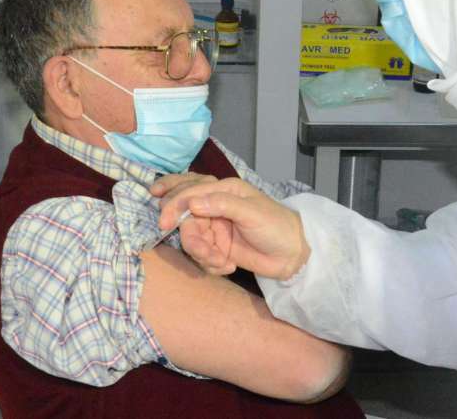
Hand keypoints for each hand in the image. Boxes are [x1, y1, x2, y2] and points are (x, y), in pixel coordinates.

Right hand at [154, 177, 309, 279]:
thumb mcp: (251, 212)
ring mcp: (215, 228)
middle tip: (200, 251)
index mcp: (223, 190)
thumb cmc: (276, 225)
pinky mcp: (217, 248)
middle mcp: (214, 206)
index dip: (173, 204)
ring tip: (222, 262)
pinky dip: (210, 264)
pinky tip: (229, 266)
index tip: (164, 222)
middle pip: (185, 218)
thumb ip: (222, 204)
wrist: (292, 255)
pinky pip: (201, 256)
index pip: (190, 191)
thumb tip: (192, 203)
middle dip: (189, 237)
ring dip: (203, 254)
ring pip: (191, 239)